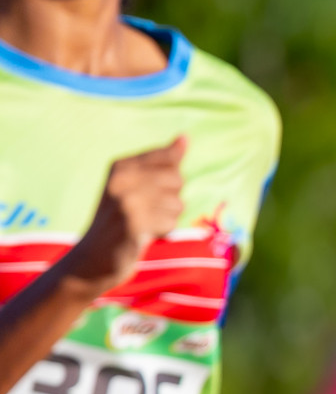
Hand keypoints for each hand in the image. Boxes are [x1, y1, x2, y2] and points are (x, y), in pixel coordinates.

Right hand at [63, 137, 186, 290]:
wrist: (92, 257)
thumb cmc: (120, 218)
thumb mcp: (135, 184)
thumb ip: (161, 162)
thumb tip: (184, 137)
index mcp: (121, 165)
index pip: (168, 157)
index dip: (169, 178)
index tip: (148, 191)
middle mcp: (122, 179)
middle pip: (177, 179)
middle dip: (170, 198)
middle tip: (146, 210)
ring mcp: (127, 202)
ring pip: (177, 203)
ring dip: (167, 217)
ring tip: (143, 223)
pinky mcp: (133, 225)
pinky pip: (170, 223)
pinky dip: (163, 231)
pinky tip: (144, 235)